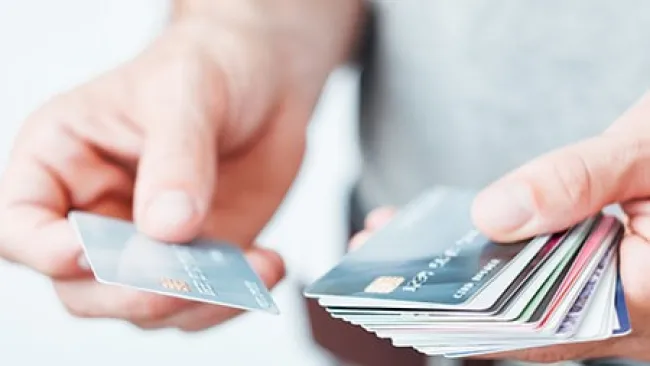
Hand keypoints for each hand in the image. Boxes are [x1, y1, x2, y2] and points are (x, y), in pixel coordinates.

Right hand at [0, 1, 357, 330]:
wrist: (263, 81)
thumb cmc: (206, 67)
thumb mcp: (186, 94)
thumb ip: (175, 159)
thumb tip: (167, 229)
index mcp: (62, 161)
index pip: (20, 224)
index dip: (44, 250)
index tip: (88, 252)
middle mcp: (96, 212)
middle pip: (82, 286)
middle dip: (131, 293)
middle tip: (182, 278)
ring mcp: (147, 242)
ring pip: (145, 306)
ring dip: (195, 303)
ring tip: (248, 271)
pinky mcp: (195, 256)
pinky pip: (201, 301)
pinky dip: (233, 297)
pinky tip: (267, 265)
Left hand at [351, 92, 649, 361]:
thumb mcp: (648, 152)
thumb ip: (577, 182)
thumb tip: (495, 214)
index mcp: (647, 300)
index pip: (540, 331)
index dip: (469, 325)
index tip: (406, 307)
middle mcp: (625, 309)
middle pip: (519, 318)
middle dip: (448, 298)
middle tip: (382, 275)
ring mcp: (611, 292)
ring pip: (524, 295)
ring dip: (464, 273)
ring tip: (403, 246)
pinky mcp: (600, 269)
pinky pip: (537, 271)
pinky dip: (495, 254)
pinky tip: (454, 232)